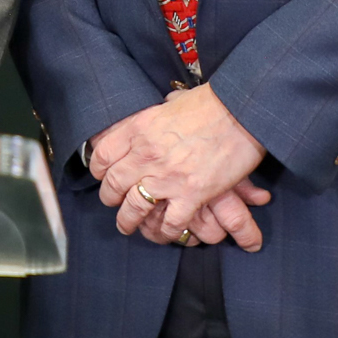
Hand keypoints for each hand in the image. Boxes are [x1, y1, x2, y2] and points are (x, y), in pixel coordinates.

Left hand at [97, 85, 267, 243]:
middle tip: (113, 204)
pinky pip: (170, 223)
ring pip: (135, 207)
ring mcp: (167, 177)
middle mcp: (146, 154)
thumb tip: (158, 111)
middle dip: (110, 198)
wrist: (240, 112)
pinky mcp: (192, 194)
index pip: (102, 155)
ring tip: (127, 226)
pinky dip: (165, 232)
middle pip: (113, 184)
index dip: (98, 169)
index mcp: (137, 129)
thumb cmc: (209, 104)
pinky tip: (164, 233)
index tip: (101, 175)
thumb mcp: (169, 103)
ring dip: (128, 220)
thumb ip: (155, 114)